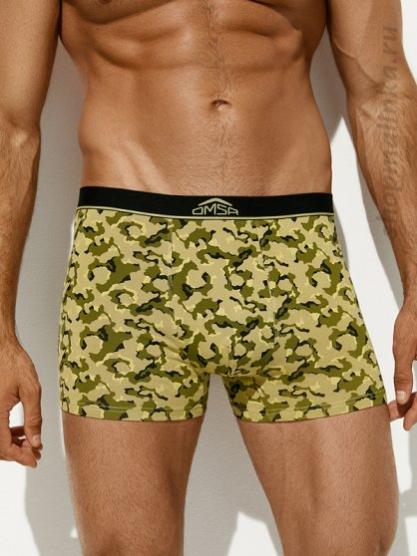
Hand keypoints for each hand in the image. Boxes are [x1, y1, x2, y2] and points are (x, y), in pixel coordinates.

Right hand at [0, 337, 42, 466]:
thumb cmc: (15, 363)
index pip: (3, 446)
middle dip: (16, 453)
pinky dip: (7, 433)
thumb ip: (33, 418)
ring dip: (12, 444)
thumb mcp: (31, 390)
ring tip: (31, 442)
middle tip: (35, 453)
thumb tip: (36, 442)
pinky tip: (22, 432)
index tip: (35, 460)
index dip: (20, 457)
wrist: (2, 347)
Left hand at [388, 297, 416, 430]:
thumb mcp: (403, 349)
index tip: (404, 423)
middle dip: (413, 408)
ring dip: (415, 400)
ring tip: (398, 408)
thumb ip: (403, 375)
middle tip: (396, 416)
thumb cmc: (412, 323)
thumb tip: (401, 400)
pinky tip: (406, 396)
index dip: (415, 412)